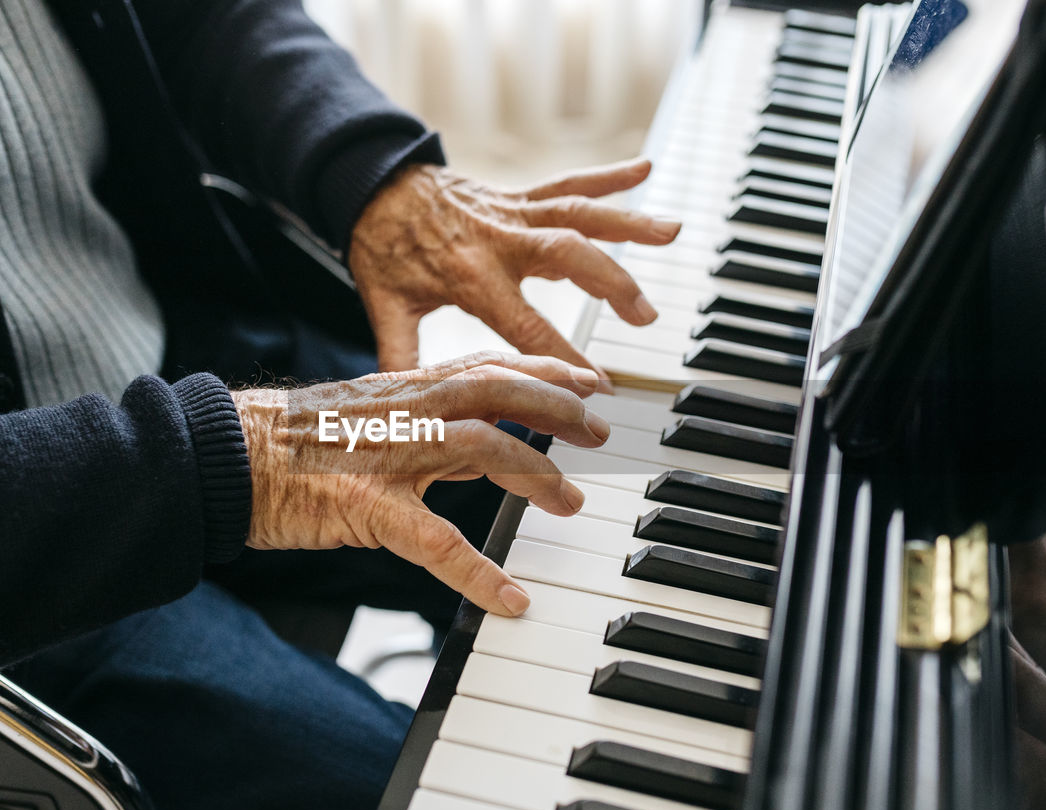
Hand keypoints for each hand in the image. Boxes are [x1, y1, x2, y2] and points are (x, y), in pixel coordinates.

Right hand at [231, 352, 609, 615]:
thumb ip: (428, 427)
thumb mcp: (370, 419)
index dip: (545, 368)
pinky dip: (477, 570)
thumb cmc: (294, 443)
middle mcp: (405, 410)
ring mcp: (387, 455)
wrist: (225, 456)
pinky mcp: (365, 506)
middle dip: (558, 407)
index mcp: (406, 389)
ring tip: (570, 504)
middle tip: (600, 432)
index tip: (589, 379)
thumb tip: (486, 445)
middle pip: (498, 391)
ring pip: (481, 448)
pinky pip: (433, 540)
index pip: (489, 364)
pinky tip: (509, 597)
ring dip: (534, 474)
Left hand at [348, 158, 681, 383]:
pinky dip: (607, 175)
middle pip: (569, 255)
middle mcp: (500, 239)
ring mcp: (513, 213)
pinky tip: (645, 167)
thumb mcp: (386, 306)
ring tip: (672, 232)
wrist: (372, 185)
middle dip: (612, 285)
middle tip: (646, 317)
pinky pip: (567, 182)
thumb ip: (401, 354)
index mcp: (470, 275)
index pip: (526, 324)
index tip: (598, 385)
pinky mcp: (518, 197)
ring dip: (628, 222)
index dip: (563, 357)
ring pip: (579, 214)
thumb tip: (411, 406)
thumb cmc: (382, 249)